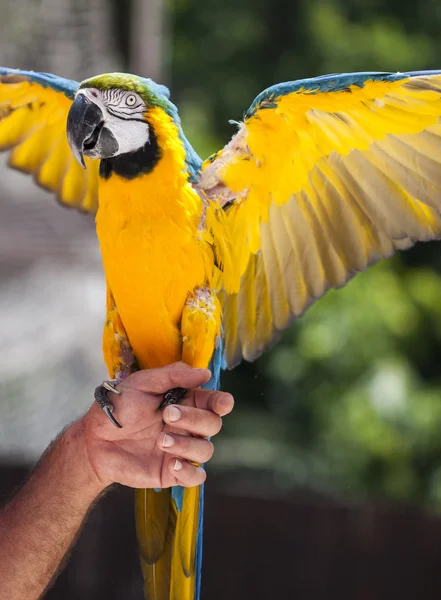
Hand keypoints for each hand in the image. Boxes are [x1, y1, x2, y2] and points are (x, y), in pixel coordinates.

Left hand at [80, 362, 233, 491]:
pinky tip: (172, 463)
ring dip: (188, 444)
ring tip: (161, 440)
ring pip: (206, 450)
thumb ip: (174, 375)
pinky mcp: (172, 472)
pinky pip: (196, 477)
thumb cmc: (118, 407)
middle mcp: (187, 425)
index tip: (221, 403)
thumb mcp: (143, 382)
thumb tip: (205, 373)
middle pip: (213, 424)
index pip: (214, 402)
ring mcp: (181, 449)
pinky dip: (190, 471)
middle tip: (167, 414)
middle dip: (194, 419)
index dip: (222, 402)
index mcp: (185, 402)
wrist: (93, 440)